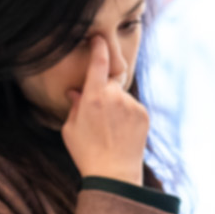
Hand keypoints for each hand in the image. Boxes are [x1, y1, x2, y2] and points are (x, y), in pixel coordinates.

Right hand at [62, 37, 148, 186]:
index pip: (99, 61)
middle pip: (111, 81)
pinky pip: (133, 107)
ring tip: (110, 130)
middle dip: (104, 90)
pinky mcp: (144, 114)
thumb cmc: (86, 153)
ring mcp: (132, 105)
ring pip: (122, 96)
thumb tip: (75, 92)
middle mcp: (115, 96)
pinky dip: (127, 115)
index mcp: (93, 96)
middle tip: (99, 113)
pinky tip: (121, 133)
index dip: (99, 47)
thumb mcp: (70, 129)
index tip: (99, 39)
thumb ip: (74, 106)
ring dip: (116, 105)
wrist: (114, 175)